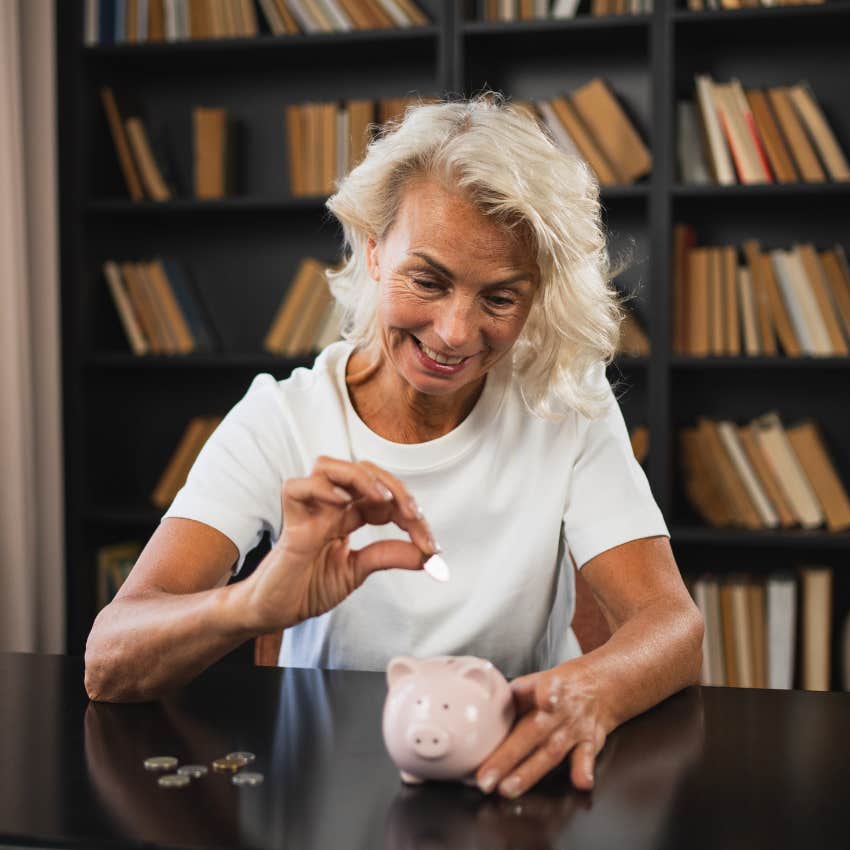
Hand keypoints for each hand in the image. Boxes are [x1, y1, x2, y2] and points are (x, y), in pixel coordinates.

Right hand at [244, 456, 438, 632]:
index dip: (410, 512)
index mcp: (348, 514)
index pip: (384, 495)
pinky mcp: (290, 524)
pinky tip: (344, 504)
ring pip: (329, 466)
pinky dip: (322, 489)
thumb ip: (389, 556)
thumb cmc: (308, 587)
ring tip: (383, 500)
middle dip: (395, 488)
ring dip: (361, 478)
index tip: (431, 546)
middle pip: (363, 471)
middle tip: (414, 517)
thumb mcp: (358, 571)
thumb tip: (429, 555)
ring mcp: (309, 511)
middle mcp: (329, 505)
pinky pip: (297, 488)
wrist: (274, 612)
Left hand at [475, 661, 611, 798]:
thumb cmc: (558, 686)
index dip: (547, 694)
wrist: (598, 686)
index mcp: (545, 689)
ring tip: (508, 788)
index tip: (546, 701)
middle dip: (508, 756)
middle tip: (486, 777)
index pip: (544, 691)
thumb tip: (479, 713)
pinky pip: (586, 757)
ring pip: (552, 751)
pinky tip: (580, 782)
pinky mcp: (589, 742)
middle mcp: (560, 711)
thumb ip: (509, 697)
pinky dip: (583, 769)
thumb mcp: (533, 680)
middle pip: (534, 732)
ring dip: (529, 772)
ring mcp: (575, 728)